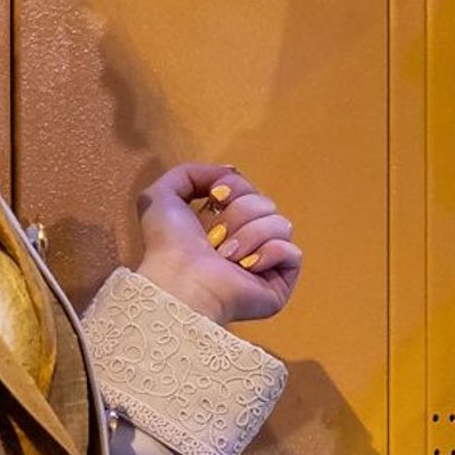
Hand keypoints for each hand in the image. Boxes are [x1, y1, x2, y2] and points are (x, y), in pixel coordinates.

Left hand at [134, 160, 299, 323]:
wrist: (181, 280)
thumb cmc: (167, 245)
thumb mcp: (161, 196)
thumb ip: (189, 172)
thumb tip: (231, 171)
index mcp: (223, 221)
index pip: (249, 188)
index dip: (235, 187)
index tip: (216, 197)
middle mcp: (246, 239)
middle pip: (265, 202)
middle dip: (239, 214)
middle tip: (216, 239)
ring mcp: (265, 262)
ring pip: (281, 224)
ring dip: (250, 236)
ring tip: (227, 258)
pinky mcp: (280, 283)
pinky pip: (293, 251)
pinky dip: (269, 254)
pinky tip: (246, 268)